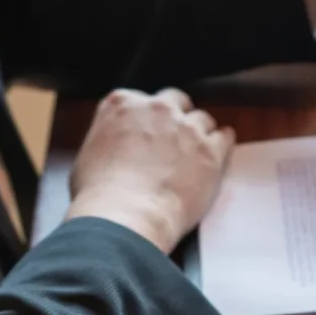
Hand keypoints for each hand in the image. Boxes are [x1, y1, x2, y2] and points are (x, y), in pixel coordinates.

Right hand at [66, 88, 234, 252]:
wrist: (126, 215)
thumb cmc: (101, 194)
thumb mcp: (90, 154)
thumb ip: (111, 138)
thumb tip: (118, 148)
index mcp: (122, 104)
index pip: (140, 99)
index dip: (146, 118)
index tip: (147, 131)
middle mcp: (157, 108)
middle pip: (175, 100)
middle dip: (176, 116)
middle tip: (174, 139)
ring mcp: (187, 128)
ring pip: (202, 118)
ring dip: (200, 133)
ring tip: (195, 154)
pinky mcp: (211, 150)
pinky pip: (225, 136)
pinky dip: (222, 143)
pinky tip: (218, 153)